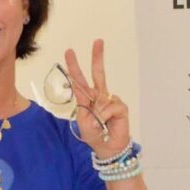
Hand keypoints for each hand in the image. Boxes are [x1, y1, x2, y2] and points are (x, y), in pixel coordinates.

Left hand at [64, 39, 129, 157]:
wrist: (107, 148)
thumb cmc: (94, 135)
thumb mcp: (83, 122)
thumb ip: (86, 109)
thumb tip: (98, 103)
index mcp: (86, 99)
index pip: (79, 80)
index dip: (73, 66)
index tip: (69, 52)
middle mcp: (99, 96)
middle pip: (98, 73)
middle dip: (98, 57)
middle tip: (98, 41)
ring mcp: (110, 100)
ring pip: (103, 96)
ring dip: (98, 113)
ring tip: (100, 125)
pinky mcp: (120, 107)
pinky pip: (110, 107)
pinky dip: (106, 116)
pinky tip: (108, 123)